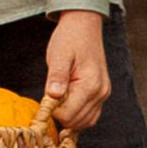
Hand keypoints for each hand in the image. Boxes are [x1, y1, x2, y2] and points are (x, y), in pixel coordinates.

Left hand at [41, 9, 109, 131]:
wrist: (84, 25)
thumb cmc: (70, 38)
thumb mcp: (58, 55)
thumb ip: (57, 77)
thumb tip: (53, 97)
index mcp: (90, 85)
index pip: (68, 115)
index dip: (52, 111)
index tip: (43, 99)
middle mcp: (100, 92)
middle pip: (76, 122)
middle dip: (60, 114)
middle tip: (49, 97)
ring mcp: (103, 94)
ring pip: (85, 122)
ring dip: (69, 117)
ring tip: (57, 100)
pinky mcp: (102, 93)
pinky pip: (90, 115)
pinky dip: (78, 115)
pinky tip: (66, 104)